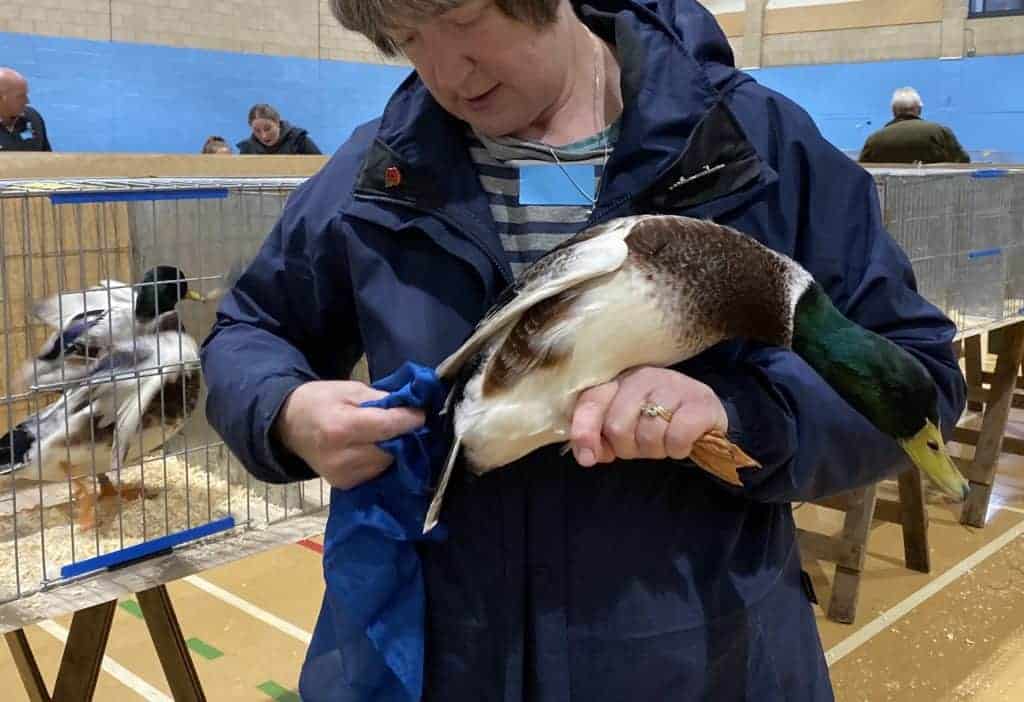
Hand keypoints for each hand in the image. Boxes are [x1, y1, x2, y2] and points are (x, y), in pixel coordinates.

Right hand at [274, 380, 424, 489]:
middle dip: (403, 434)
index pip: (388, 427)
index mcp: (341, 428)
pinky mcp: (345, 484)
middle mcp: (341, 457)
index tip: (421, 413)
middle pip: (391, 448)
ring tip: (386, 433)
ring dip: (393, 448)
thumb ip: (381, 399)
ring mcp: (342, 475)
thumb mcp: (350, 389)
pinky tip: (373, 446)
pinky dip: (381, 459)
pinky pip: (376, 471)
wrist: (289, 426)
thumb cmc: (320, 401)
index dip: (410, 419)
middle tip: (405, 420)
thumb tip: (411, 408)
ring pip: (387, 462)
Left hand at [570, 367, 727, 466]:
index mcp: (618, 380)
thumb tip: (587, 456)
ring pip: (648, 435)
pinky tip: (682, 443)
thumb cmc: (655, 421)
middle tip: (642, 445)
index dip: (585, 431)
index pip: (592, 401)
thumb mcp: (623, 426)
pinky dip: (677, 449)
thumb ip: (599, 437)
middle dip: (627, 448)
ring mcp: (673, 386)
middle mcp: (643, 377)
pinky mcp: (700, 402)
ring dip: (655, 450)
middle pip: (618, 426)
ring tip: (663, 442)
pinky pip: (677, 438)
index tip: (587, 458)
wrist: (704, 414)